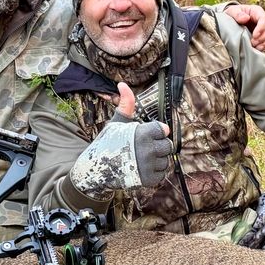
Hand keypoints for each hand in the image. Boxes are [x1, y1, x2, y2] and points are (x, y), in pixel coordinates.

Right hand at [70, 83, 171, 198]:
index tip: (144, 135)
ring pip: (165, 160)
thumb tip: (123, 84)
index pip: (163, 129)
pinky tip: (141, 169)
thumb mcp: (116, 122)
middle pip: (168, 145)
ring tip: (140, 159)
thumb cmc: (107, 143)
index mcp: (143, 133)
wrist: (96, 169)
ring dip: (156, 160)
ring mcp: (149, 166)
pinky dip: (154, 173)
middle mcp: (148, 149)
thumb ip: (126, 104)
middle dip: (157, 146)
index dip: (154, 132)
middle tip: (142, 148)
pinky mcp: (149, 180)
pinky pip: (162, 174)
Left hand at [223, 4, 264, 50]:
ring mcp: (264, 29)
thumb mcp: (231, 11)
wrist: (230, 22)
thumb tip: (246, 18)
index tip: (254, 36)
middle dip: (262, 38)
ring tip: (256, 48)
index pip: (264, 19)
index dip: (261, 28)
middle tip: (253, 43)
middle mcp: (263, 20)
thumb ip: (237, 14)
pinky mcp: (263, 37)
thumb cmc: (232, 15)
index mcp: (257, 12)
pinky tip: (257, 50)